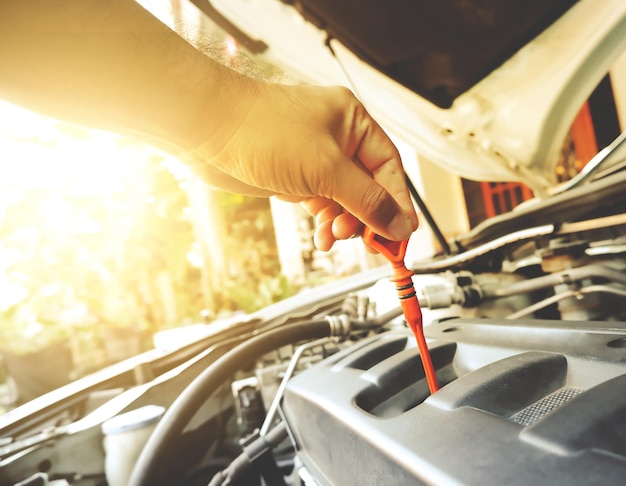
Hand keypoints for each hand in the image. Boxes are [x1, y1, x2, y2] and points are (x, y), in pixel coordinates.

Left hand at [187, 80, 417, 250]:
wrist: (208, 131)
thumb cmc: (261, 129)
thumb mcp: (326, 168)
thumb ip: (367, 200)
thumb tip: (399, 223)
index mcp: (353, 122)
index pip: (389, 168)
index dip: (399, 203)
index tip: (403, 234)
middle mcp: (337, 138)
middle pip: (369, 187)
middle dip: (368, 217)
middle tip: (369, 242)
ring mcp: (315, 159)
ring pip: (345, 200)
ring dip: (344, 224)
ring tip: (335, 237)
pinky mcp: (296, 177)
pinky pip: (322, 205)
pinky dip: (324, 223)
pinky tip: (322, 236)